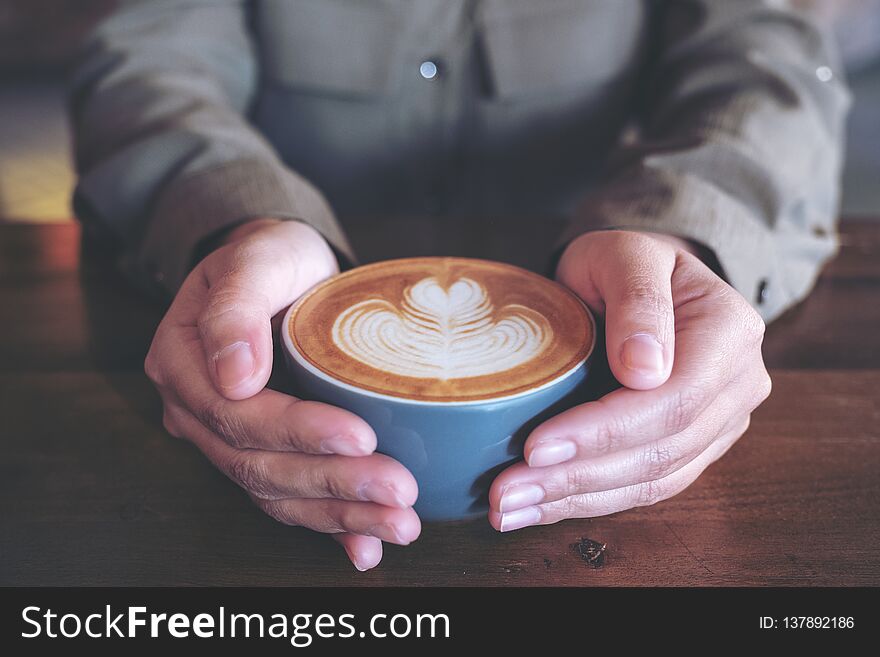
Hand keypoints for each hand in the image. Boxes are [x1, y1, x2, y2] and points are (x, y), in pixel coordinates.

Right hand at [145, 219, 419, 569]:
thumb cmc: (271, 257)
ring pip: (278, 493)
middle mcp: (199, 412)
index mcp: (184, 364)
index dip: (298, 431)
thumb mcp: (256, 258)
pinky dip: (329, 528)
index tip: (360, 435)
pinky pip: (290, 500)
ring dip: (341, 514)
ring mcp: (228, 439)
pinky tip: (364, 549)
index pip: (237, 414)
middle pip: (260, 465)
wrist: (282, 273)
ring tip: (399, 525)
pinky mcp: (265, 453)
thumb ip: (237, 308)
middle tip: (398, 490)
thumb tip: (234, 375)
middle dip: (334, 482)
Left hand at [488, 230, 770, 530]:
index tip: (535, 447)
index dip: (603, 432)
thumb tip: (646, 370)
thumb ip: (638, 299)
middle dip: (576, 478)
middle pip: (661, 452)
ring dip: (576, 501)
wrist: (638, 279)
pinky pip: (646, 488)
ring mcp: (720, 423)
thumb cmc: (624, 261)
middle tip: (504, 494)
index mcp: (729, 332)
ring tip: (509, 509)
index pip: (672, 400)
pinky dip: (590, 501)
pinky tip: (539, 508)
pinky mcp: (694, 448)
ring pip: (652, 481)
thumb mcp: (624, 254)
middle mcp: (737, 386)